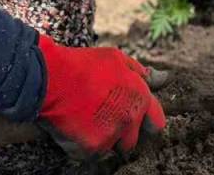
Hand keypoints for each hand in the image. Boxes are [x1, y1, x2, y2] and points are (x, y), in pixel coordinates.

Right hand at [36, 35, 165, 158]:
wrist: (49, 78)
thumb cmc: (83, 65)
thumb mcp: (116, 59)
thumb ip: (141, 73)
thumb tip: (164, 78)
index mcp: (140, 98)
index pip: (156, 123)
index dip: (145, 122)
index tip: (132, 120)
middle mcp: (129, 119)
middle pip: (133, 141)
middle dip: (122, 134)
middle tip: (102, 119)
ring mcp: (111, 135)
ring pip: (112, 148)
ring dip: (103, 140)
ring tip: (86, 121)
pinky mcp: (91, 148)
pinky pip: (92, 154)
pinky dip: (84, 146)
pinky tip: (74, 128)